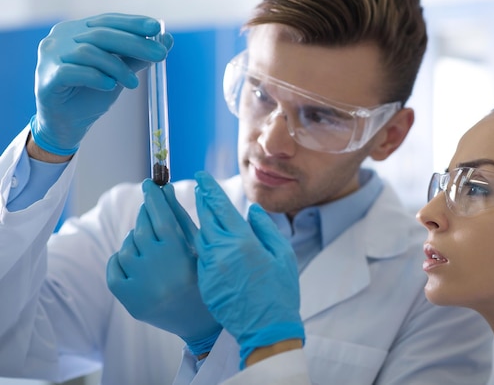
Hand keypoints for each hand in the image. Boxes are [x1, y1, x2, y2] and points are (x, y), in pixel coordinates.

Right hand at [32, 13, 173, 155]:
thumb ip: (137, 57)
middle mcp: (61, 38)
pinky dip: (95, 77)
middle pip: (101, 34)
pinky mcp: (47, 78)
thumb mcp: (118, 74)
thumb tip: (166, 39)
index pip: (107, 21)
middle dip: (135, 43)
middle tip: (161, 54)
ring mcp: (50, 56)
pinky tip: (110, 86)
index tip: (157, 27)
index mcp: (77, 31)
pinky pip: (72, 72)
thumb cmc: (90, 94)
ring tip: (134, 84)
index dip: (132, 23)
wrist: (67, 125)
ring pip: (88, 52)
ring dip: (117, 67)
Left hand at [107, 179, 221, 354]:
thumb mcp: (198, 247)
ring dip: (135, 239)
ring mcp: (140, 287)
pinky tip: (135, 259)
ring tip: (149, 245)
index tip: (149, 184)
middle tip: (150, 210)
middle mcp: (157, 271)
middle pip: (142, 229)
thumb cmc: (203, 277)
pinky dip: (120, 258)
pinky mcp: (128, 300)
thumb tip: (165, 190)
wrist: (199, 322)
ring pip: (126, 247)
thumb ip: (180, 217)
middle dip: (145, 215)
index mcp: (179, 256)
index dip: (154, 198)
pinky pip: (114, 267)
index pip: (161, 218)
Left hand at [193, 171, 304, 366]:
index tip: (201, 176)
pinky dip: (200, 244)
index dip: (209, 189)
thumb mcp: (283, 256)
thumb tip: (252, 210)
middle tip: (198, 187)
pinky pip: (199, 257)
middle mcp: (222, 252)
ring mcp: (210, 269)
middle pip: (205, 218)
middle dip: (201, 201)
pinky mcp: (204, 283)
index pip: (220, 206)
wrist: (266, 329)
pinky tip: (203, 240)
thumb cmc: (280, 292)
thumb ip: (266, 229)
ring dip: (198, 222)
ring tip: (199, 211)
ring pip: (199, 237)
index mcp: (243, 242)